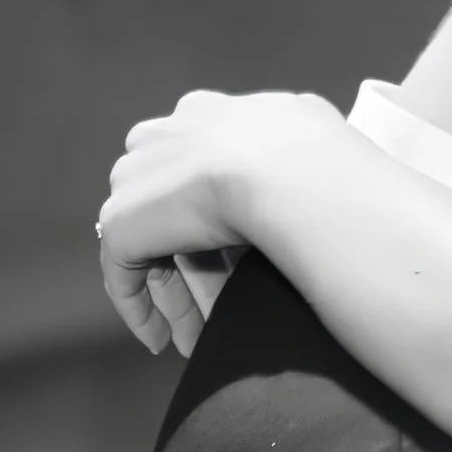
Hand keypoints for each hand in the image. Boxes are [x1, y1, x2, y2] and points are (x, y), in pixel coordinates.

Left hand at [99, 90, 345, 355]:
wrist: (297, 175)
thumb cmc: (328, 165)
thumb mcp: (316, 139)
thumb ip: (297, 151)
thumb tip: (322, 166)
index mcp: (212, 112)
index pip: (202, 167)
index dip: (220, 215)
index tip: (243, 258)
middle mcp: (168, 135)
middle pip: (173, 206)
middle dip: (194, 262)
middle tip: (217, 311)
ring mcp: (140, 176)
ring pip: (154, 242)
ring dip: (176, 293)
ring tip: (196, 340)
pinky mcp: (123, 220)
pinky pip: (124, 271)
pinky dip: (141, 308)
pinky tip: (161, 339)